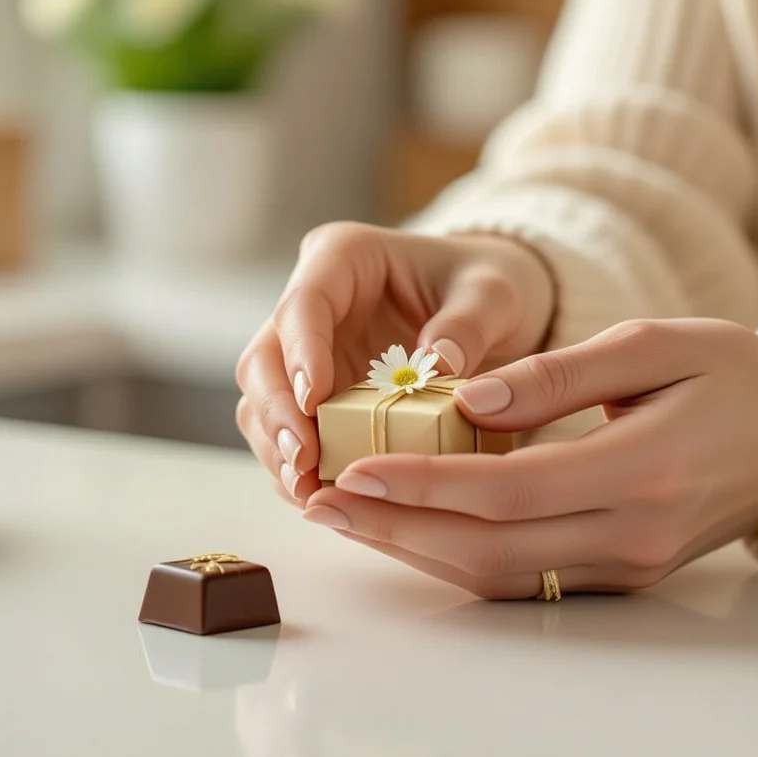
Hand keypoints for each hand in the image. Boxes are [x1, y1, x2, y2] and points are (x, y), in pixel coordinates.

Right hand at [235, 222, 553, 505]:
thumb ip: (469, 322)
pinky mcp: (312, 397)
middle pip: (266, 359)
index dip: (301, 353)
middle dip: (277, 414)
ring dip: (280, 450)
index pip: (303, 303)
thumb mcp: (493, 294)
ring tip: (309, 492)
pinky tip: (320, 497)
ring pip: (264, 403)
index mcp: (341, 258)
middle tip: (304, 462)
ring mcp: (304, 354)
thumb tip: (439, 362)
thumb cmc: (484, 286)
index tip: (312, 399)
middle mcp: (309, 305)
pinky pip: (288, 434)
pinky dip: (298, 468)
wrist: (483, 307)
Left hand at [301, 319, 757, 598]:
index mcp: (644, 471)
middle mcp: (632, 535)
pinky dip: (460, 555)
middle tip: (323, 502)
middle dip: (398, 529)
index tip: (355, 467)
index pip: (509, 490)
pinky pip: (525, 576)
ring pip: (501, 575)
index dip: (423, 484)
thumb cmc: (734, 374)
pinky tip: (413, 527)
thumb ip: (557, 375)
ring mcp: (627, 564)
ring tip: (349, 517)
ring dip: (417, 550)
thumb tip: (465, 402)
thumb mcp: (654, 344)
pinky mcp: (621, 572)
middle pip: (490, 549)